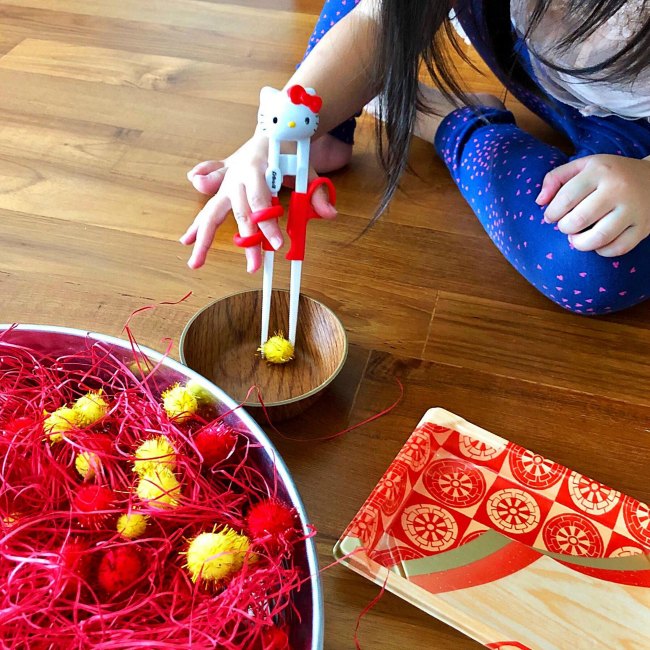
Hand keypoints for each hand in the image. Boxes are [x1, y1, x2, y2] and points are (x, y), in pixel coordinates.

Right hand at [181, 137, 336, 271]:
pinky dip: (196, 222)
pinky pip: (206, 206)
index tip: (278, 244)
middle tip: (253, 267)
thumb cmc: (289, 148)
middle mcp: (237, 175)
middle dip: (246, 241)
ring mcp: (227, 181)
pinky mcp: (222, 185)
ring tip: (195, 262)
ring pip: (213, 211)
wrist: (272, 128)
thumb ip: (316, 191)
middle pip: (239, 212)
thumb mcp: (306, 166)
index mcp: (257, 167)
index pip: (261, 200)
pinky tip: (186, 240)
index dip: (267, 223)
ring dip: (203, 237)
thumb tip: (330, 214)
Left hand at [536, 154, 649, 256]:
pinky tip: (597, 243)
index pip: (565, 199)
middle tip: (566, 226)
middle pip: (578, 220)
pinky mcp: (644, 227)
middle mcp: (618, 189)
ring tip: (576, 238)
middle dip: (564, 228)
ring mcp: (633, 209)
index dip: (551, 213)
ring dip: (579, 243)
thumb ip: (556, 178)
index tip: (551, 216)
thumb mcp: (584, 166)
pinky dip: (601, 251)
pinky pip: (617, 248)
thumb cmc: (610, 174)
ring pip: (598, 238)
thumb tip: (539, 202)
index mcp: (600, 171)